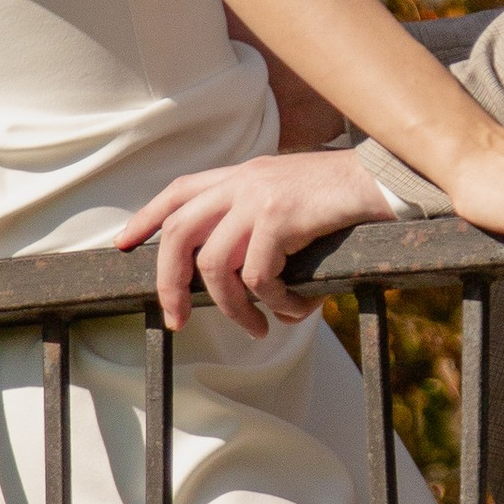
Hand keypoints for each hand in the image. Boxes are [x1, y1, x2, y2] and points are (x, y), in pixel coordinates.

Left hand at [115, 149, 398, 335]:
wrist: (382, 182)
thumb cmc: (341, 199)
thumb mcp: (288, 197)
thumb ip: (255, 217)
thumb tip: (233, 271)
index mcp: (241, 175)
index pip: (178, 192)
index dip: (147, 218)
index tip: (122, 245)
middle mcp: (242, 182)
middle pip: (179, 235)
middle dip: (169, 284)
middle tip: (178, 321)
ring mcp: (258, 198)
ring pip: (215, 266)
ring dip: (233, 309)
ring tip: (258, 328)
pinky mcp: (279, 218)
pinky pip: (259, 277)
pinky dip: (275, 302)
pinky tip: (296, 308)